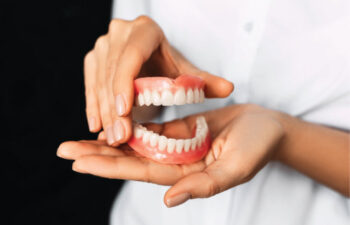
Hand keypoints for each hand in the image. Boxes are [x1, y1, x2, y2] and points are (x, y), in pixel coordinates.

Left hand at [57, 104, 285, 206]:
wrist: (267, 127)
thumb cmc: (258, 147)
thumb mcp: (235, 167)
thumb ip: (204, 185)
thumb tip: (168, 201)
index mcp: (185, 175)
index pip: (140, 171)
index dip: (110, 166)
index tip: (80, 161)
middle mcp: (175, 162)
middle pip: (130, 159)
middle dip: (98, 154)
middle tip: (64, 149)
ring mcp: (175, 145)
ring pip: (136, 143)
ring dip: (109, 139)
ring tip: (79, 136)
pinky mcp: (179, 130)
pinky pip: (150, 128)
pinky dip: (130, 125)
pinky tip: (112, 121)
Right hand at [84, 16, 233, 145]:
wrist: (150, 57)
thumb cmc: (168, 65)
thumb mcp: (185, 72)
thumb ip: (204, 81)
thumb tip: (229, 89)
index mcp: (145, 31)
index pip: (131, 56)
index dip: (124, 83)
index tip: (124, 111)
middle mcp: (119, 33)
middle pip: (112, 72)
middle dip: (114, 108)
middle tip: (120, 137)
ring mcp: (103, 46)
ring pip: (98, 81)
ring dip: (103, 112)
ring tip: (111, 137)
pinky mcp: (93, 59)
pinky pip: (89, 84)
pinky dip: (93, 106)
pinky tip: (96, 126)